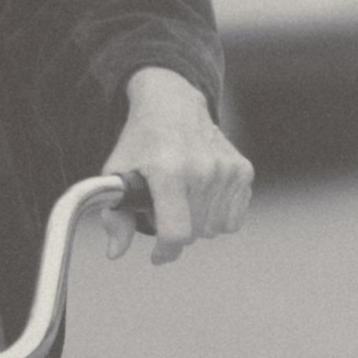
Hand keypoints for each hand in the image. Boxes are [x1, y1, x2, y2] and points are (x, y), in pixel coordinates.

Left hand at [101, 67, 252, 264]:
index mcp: (168, 172)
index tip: (158, 254)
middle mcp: (202, 170)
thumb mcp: (117, 172)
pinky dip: (219, 214)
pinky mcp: (243, 169)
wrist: (172, 102)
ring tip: (183, 198)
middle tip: (165, 208)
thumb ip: (115, 215)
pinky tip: (203, 193)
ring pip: (216, 229)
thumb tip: (115, 252)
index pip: (176, 233)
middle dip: (178, 230)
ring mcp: (226, 169)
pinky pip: (234, 218)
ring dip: (199, 222)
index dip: (165, 251)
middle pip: (195, 234)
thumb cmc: (141, 141)